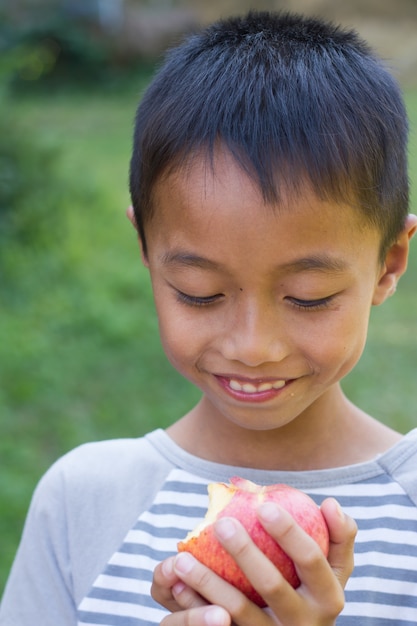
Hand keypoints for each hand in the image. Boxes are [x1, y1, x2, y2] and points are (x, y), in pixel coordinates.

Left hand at [152, 497, 356, 625]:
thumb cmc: (314, 588)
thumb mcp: (334, 568)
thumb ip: (338, 535)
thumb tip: (330, 503)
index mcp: (330, 598)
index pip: (311, 560)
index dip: (290, 532)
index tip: (264, 505)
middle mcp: (306, 624)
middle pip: (272, 585)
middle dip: (245, 551)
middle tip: (221, 522)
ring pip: (239, 611)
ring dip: (208, 583)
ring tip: (183, 558)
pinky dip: (195, 606)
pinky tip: (176, 585)